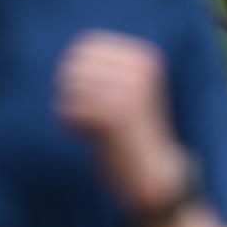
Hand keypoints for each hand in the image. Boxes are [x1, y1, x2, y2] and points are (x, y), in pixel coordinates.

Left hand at [55, 32, 186, 208]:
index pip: (85, 45)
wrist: (158, 181)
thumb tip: (68, 59)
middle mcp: (139, 69)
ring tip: (87, 130)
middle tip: (81, 118)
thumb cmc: (136, 142)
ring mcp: (129, 91)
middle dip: (68, 90)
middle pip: (74, 64)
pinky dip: (70, 124)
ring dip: (69, 109)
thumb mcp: (128, 96)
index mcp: (144, 58)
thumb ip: (105, 74)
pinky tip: (88, 139)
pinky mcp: (115, 114)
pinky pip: (71, 108)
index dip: (73, 74)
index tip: (84, 101)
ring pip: (70, 84)